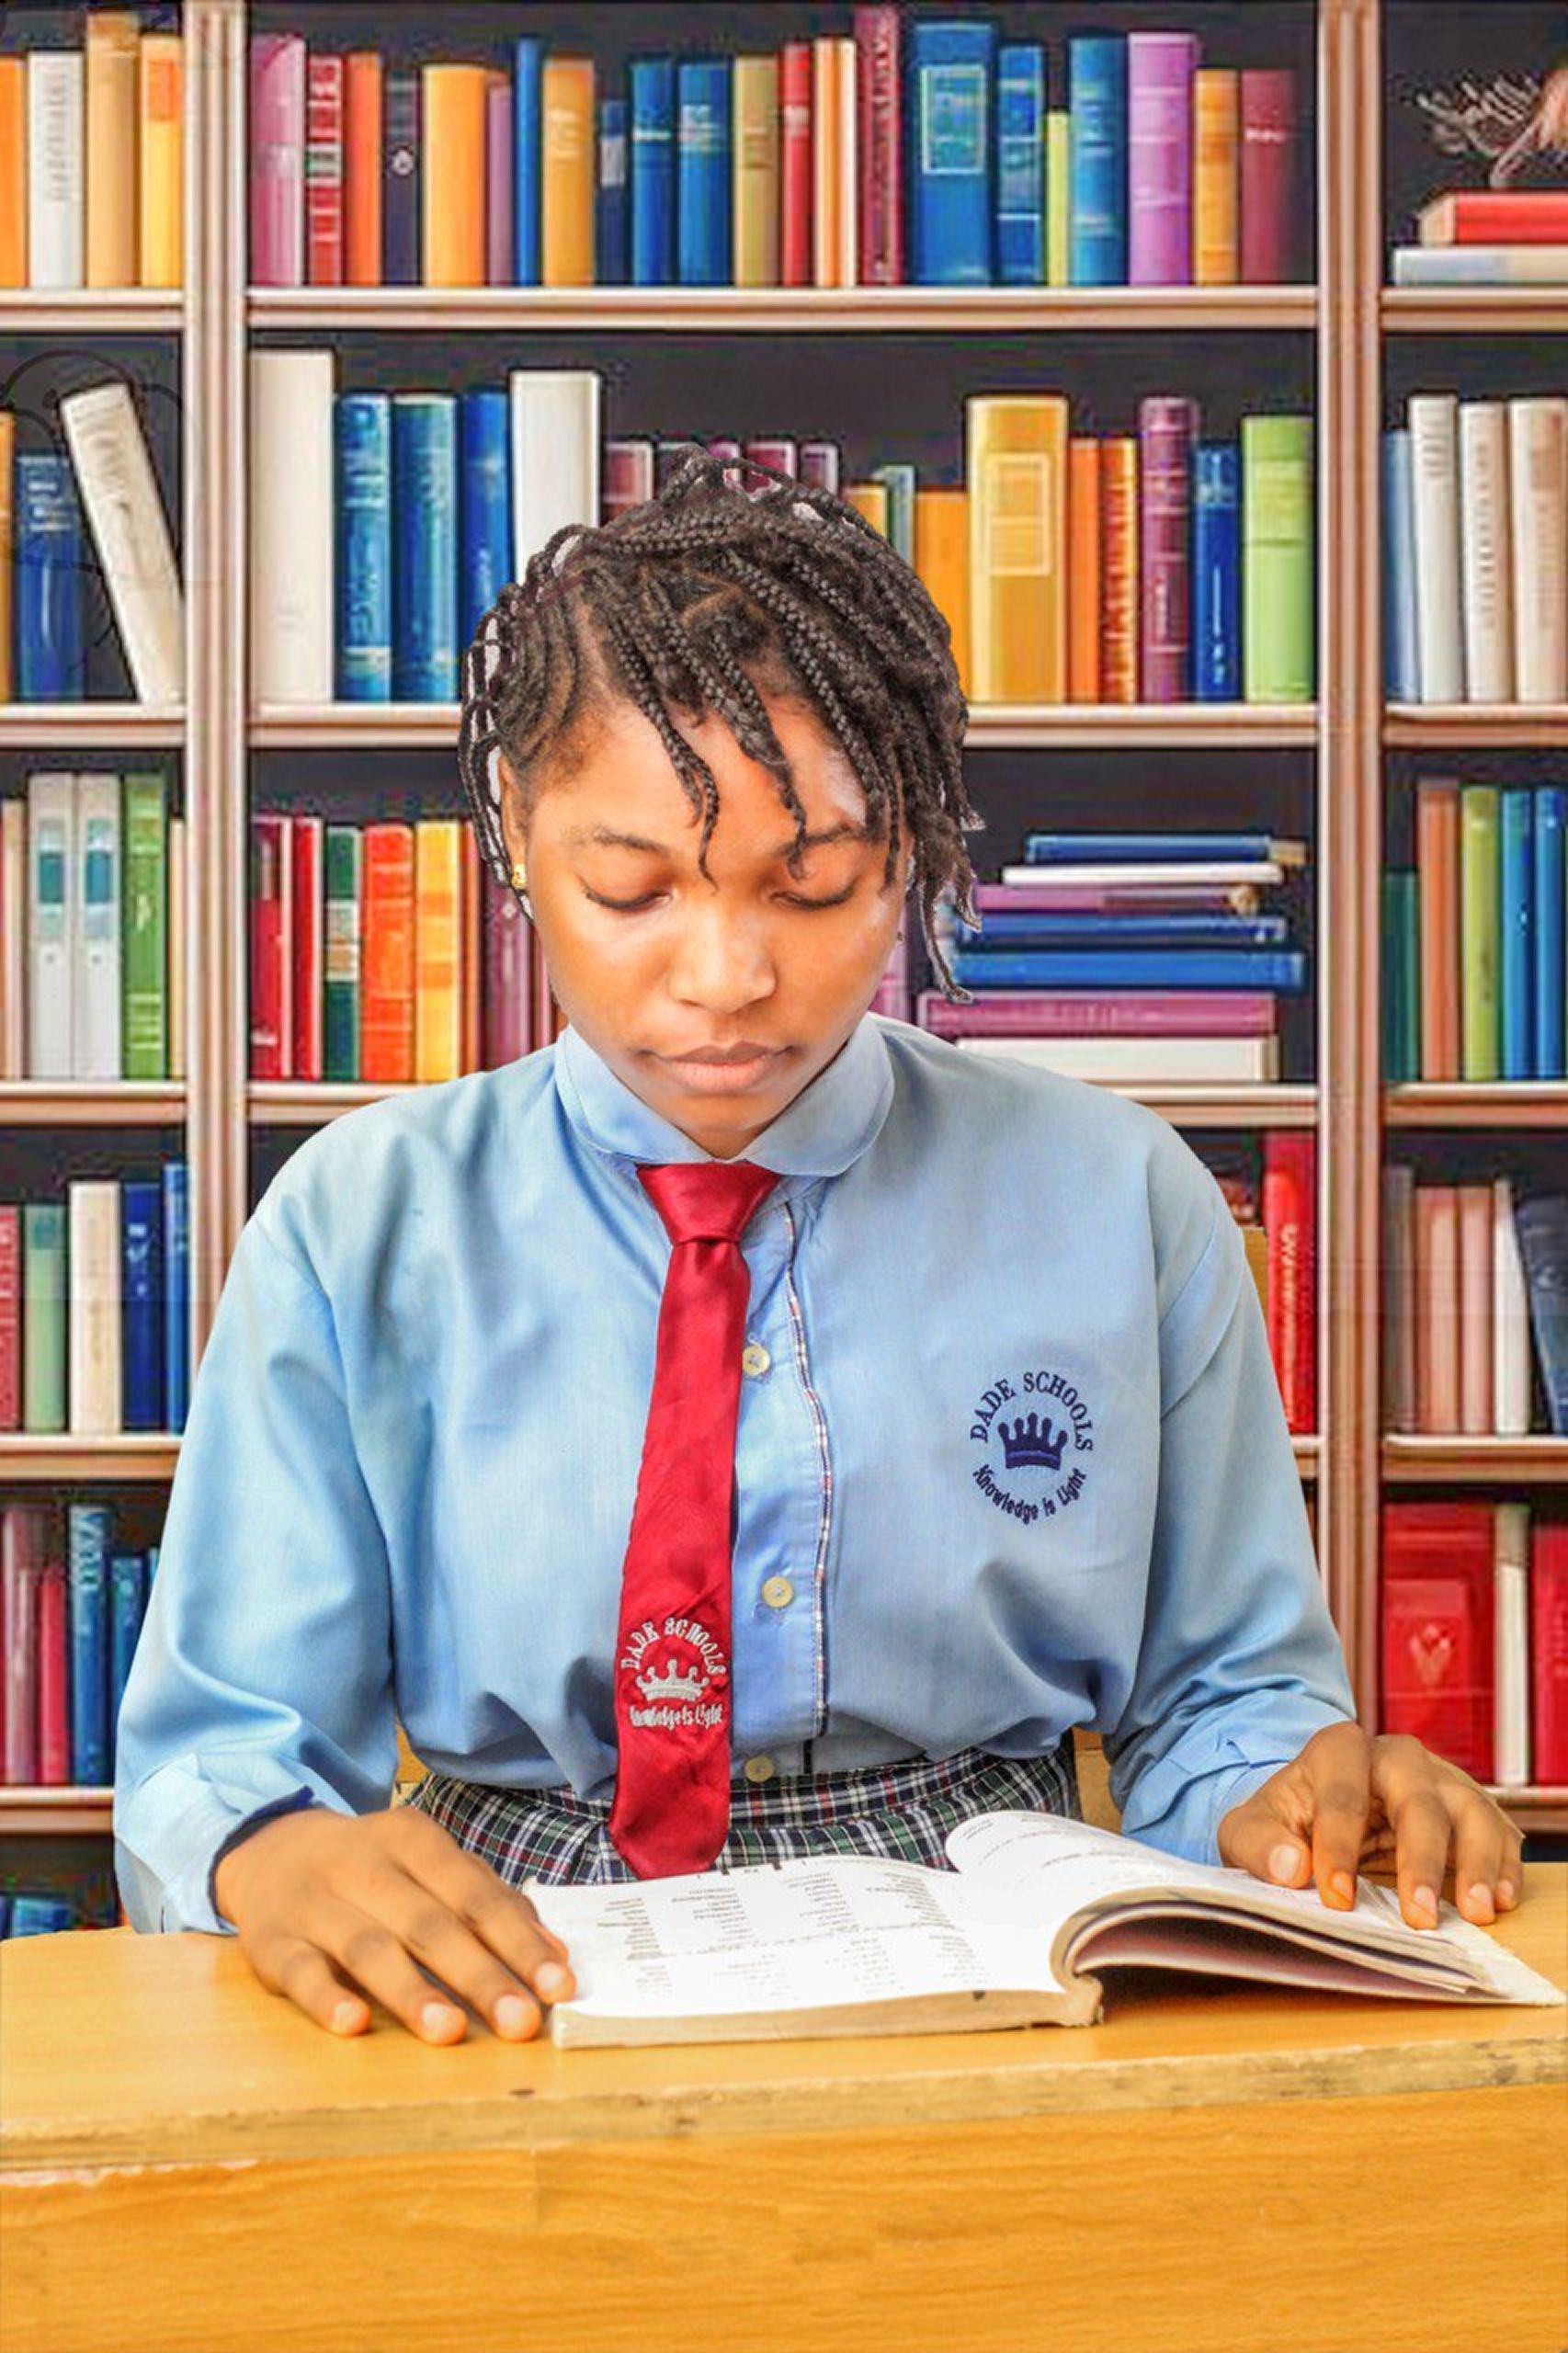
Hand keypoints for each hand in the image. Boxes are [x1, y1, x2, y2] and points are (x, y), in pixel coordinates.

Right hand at [213, 1801, 576, 2040]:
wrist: (270, 1852)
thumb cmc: (372, 1870)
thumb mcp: (428, 1868)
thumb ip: (489, 1903)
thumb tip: (555, 1954)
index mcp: (413, 1839)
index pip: (476, 1894)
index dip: (520, 1942)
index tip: (559, 1986)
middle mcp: (364, 1863)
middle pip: (428, 1922)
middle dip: (479, 1974)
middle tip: (520, 2022)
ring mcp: (314, 1902)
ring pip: (367, 1946)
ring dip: (410, 1990)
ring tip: (450, 2032)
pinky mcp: (271, 1942)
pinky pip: (299, 1970)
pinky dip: (327, 1998)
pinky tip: (354, 2024)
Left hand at [1214, 1720, 1524, 1932]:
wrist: (1316, 1813)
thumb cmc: (1286, 1823)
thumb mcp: (1251, 1830)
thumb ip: (1259, 1844)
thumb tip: (1290, 1867)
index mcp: (1338, 1750)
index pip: (1342, 1796)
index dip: (1338, 1847)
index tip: (1337, 1898)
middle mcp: (1396, 1755)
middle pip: (1417, 1798)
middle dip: (1420, 1859)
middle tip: (1421, 1917)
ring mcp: (1439, 1778)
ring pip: (1470, 1809)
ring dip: (1478, 1862)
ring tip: (1478, 1912)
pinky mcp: (1468, 1807)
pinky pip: (1497, 1828)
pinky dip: (1503, 1864)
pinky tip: (1500, 1900)